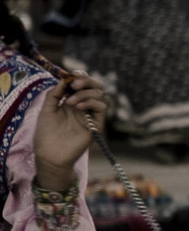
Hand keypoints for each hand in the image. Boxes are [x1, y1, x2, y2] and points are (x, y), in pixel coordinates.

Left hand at [34, 72, 106, 191]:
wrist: (50, 155)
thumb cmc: (46, 134)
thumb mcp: (46, 110)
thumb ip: (54, 94)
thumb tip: (64, 79)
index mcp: (71, 101)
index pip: (82, 84)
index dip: (80, 76)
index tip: (73, 74)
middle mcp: (83, 106)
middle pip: (95, 86)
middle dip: (86, 81)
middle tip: (75, 84)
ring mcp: (90, 115)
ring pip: (99, 95)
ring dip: (85, 93)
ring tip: (70, 102)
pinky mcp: (96, 124)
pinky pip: (101, 107)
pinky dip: (90, 102)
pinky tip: (77, 107)